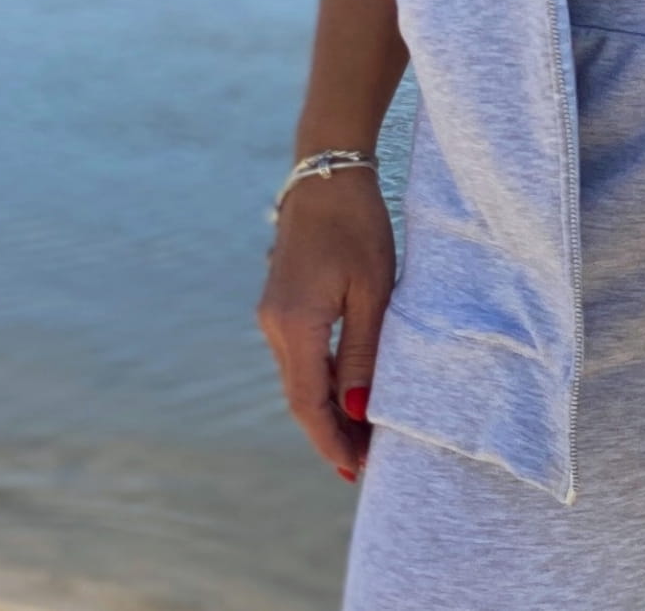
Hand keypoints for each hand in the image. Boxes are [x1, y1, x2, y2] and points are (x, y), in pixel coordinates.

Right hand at [256, 169, 395, 481]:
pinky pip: (298, 357)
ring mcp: (272, 314)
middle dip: (329, 433)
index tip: (354, 470)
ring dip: (324, 409)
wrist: (327, 175)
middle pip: (299, 397)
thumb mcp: (372, 291)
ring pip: (297, 378)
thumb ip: (363, 352)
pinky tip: (344, 392)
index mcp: (294, 325)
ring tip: (359, 436)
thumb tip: (358, 408)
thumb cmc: (358, 226)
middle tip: (362, 464)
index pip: (309, 402)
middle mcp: (273, 325)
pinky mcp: (280, 304)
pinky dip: (320, 381)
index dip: (331, 440)